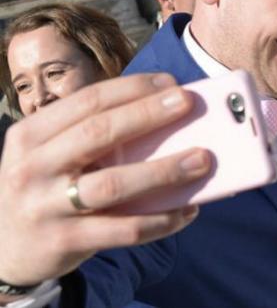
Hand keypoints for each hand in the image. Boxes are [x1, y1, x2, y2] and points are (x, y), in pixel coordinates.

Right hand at [0, 74, 210, 293]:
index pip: (88, 101)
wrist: (4, 248)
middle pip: (99, 133)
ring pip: (114, 183)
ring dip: (164, 170)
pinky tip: (187, 211)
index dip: (132, 89)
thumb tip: (165, 114)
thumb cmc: (45, 187)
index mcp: (31, 134)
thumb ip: (91, 134)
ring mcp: (46, 206)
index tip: (171, 83)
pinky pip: (123, 230)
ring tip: (202, 160)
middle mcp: (33, 166)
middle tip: (188, 103)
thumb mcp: (50, 153)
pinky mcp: (64, 241)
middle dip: (148, 114)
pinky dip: (160, 220)